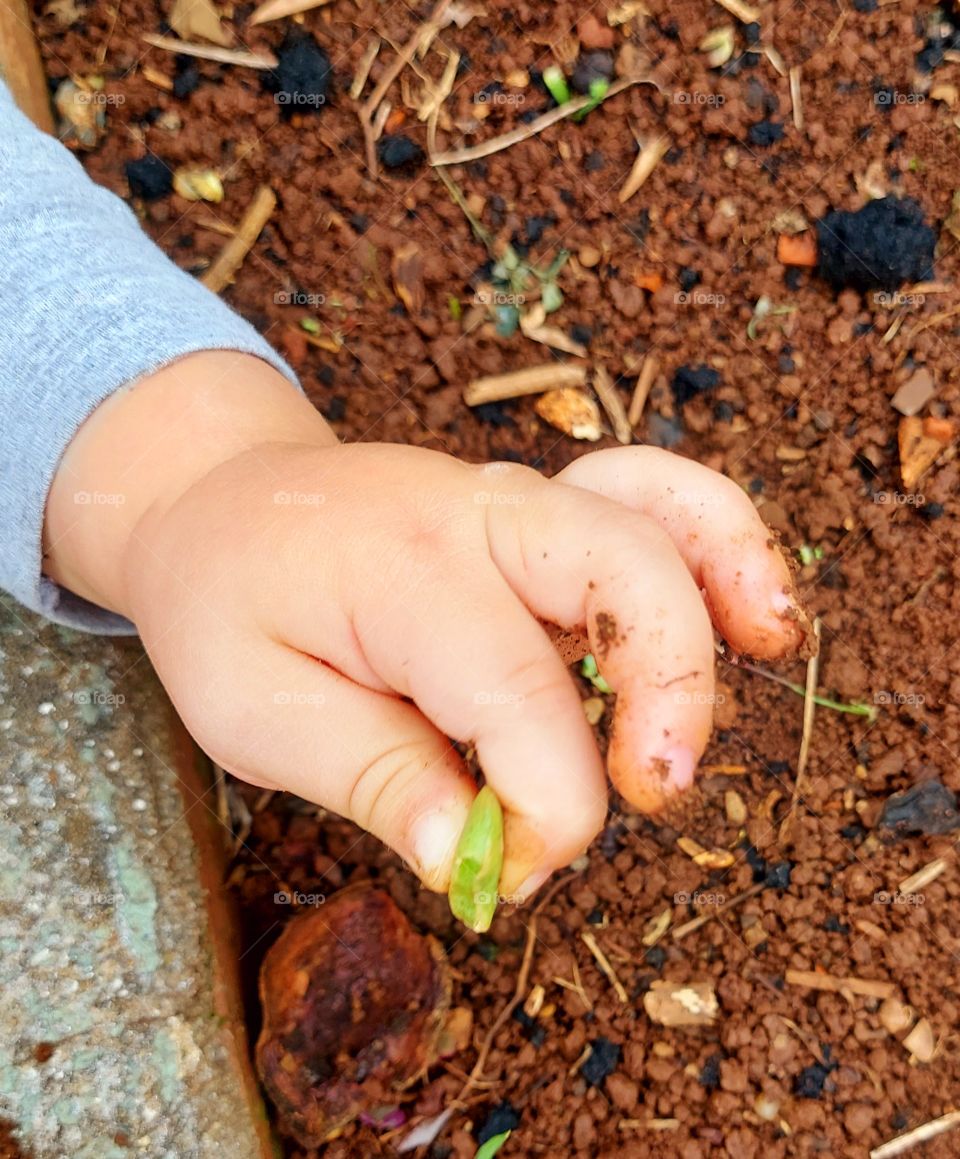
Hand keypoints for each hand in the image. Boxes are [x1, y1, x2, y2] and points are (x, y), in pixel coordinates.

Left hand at [44, 351, 805, 899]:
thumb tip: (466, 858)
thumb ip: (367, 776)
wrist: (220, 502)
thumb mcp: (250, 710)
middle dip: (669, 696)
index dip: (543, 814)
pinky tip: (750, 611)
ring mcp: (521, 499)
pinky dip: (719, 543)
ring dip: (722, 600)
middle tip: (652, 793)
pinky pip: (654, 499)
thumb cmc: (227, 607)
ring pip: (662, 519)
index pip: (521, 702)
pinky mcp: (544, 508)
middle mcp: (482, 516)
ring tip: (765, 662)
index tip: (504, 874)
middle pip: (629, 579)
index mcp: (406, 573)